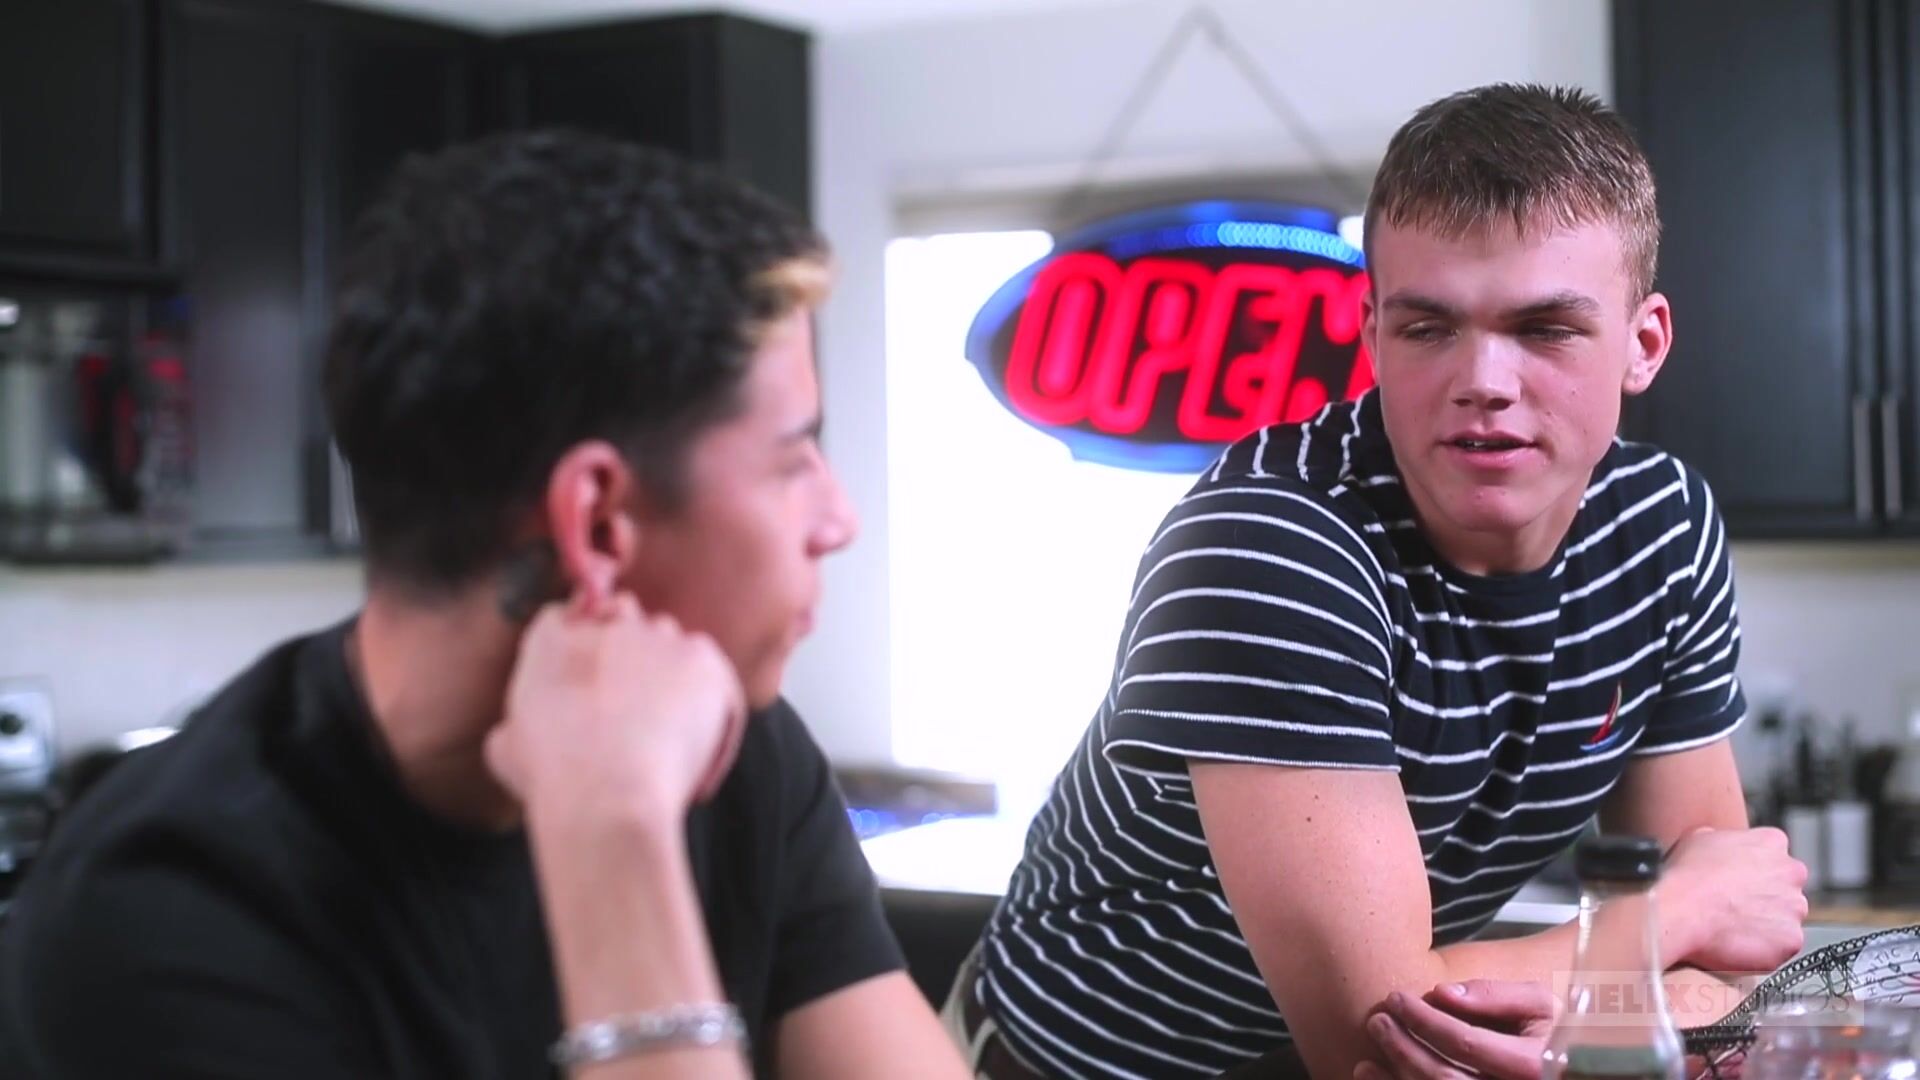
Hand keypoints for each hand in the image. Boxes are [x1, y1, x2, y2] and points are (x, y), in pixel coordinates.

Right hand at [487, 592, 747, 830]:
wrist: (608, 794)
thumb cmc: (554, 782)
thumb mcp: (507, 752)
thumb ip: (513, 726)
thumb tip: (510, 732)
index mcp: (550, 639)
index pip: (565, 615)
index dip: (578, 643)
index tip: (587, 677)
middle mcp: (604, 625)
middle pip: (622, 617)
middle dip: (626, 649)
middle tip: (630, 703)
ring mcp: (655, 636)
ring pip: (667, 638)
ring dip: (666, 668)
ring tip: (666, 725)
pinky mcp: (699, 656)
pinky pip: (706, 663)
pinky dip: (707, 694)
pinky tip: (702, 736)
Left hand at [1357, 980, 1556, 1079]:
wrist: (1573, 1066)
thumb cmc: (1552, 1031)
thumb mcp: (1539, 1004)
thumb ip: (1495, 995)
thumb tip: (1442, 993)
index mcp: (1533, 1066)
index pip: (1464, 1043)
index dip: (1425, 1020)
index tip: (1397, 998)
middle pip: (1443, 1077)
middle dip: (1403, 1047)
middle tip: (1377, 1021)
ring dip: (1395, 1077)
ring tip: (1368, 1055)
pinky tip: (1378, 1079)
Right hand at [1661, 826, 1807, 974]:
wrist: (1681, 910)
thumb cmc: (1686, 875)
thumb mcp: (1698, 837)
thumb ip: (1724, 840)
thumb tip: (1721, 848)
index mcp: (1772, 842)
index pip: (1774, 856)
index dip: (1753, 871)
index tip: (1737, 881)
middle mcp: (1792, 873)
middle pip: (1785, 889)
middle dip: (1764, 899)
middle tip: (1734, 907)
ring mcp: (1795, 908)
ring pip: (1784, 919)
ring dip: (1765, 925)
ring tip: (1731, 927)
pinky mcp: (1791, 940)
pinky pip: (1780, 947)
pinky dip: (1763, 949)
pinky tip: (1737, 943)